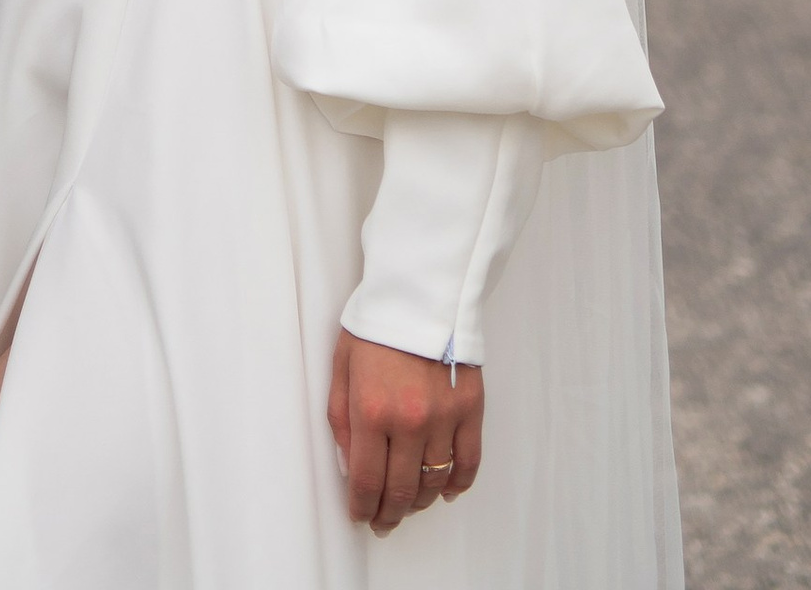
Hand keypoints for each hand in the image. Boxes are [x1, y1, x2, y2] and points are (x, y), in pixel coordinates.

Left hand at [328, 331, 481, 535]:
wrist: (418, 291)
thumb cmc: (375, 325)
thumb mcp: (340, 368)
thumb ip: (341, 420)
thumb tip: (350, 466)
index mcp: (372, 410)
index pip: (367, 481)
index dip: (362, 508)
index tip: (360, 515)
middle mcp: (409, 420)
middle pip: (401, 490)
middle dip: (389, 514)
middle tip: (382, 521)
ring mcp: (444, 417)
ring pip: (434, 482)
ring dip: (420, 502)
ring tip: (408, 504)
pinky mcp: (470, 408)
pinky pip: (468, 462)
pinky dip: (458, 484)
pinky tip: (446, 491)